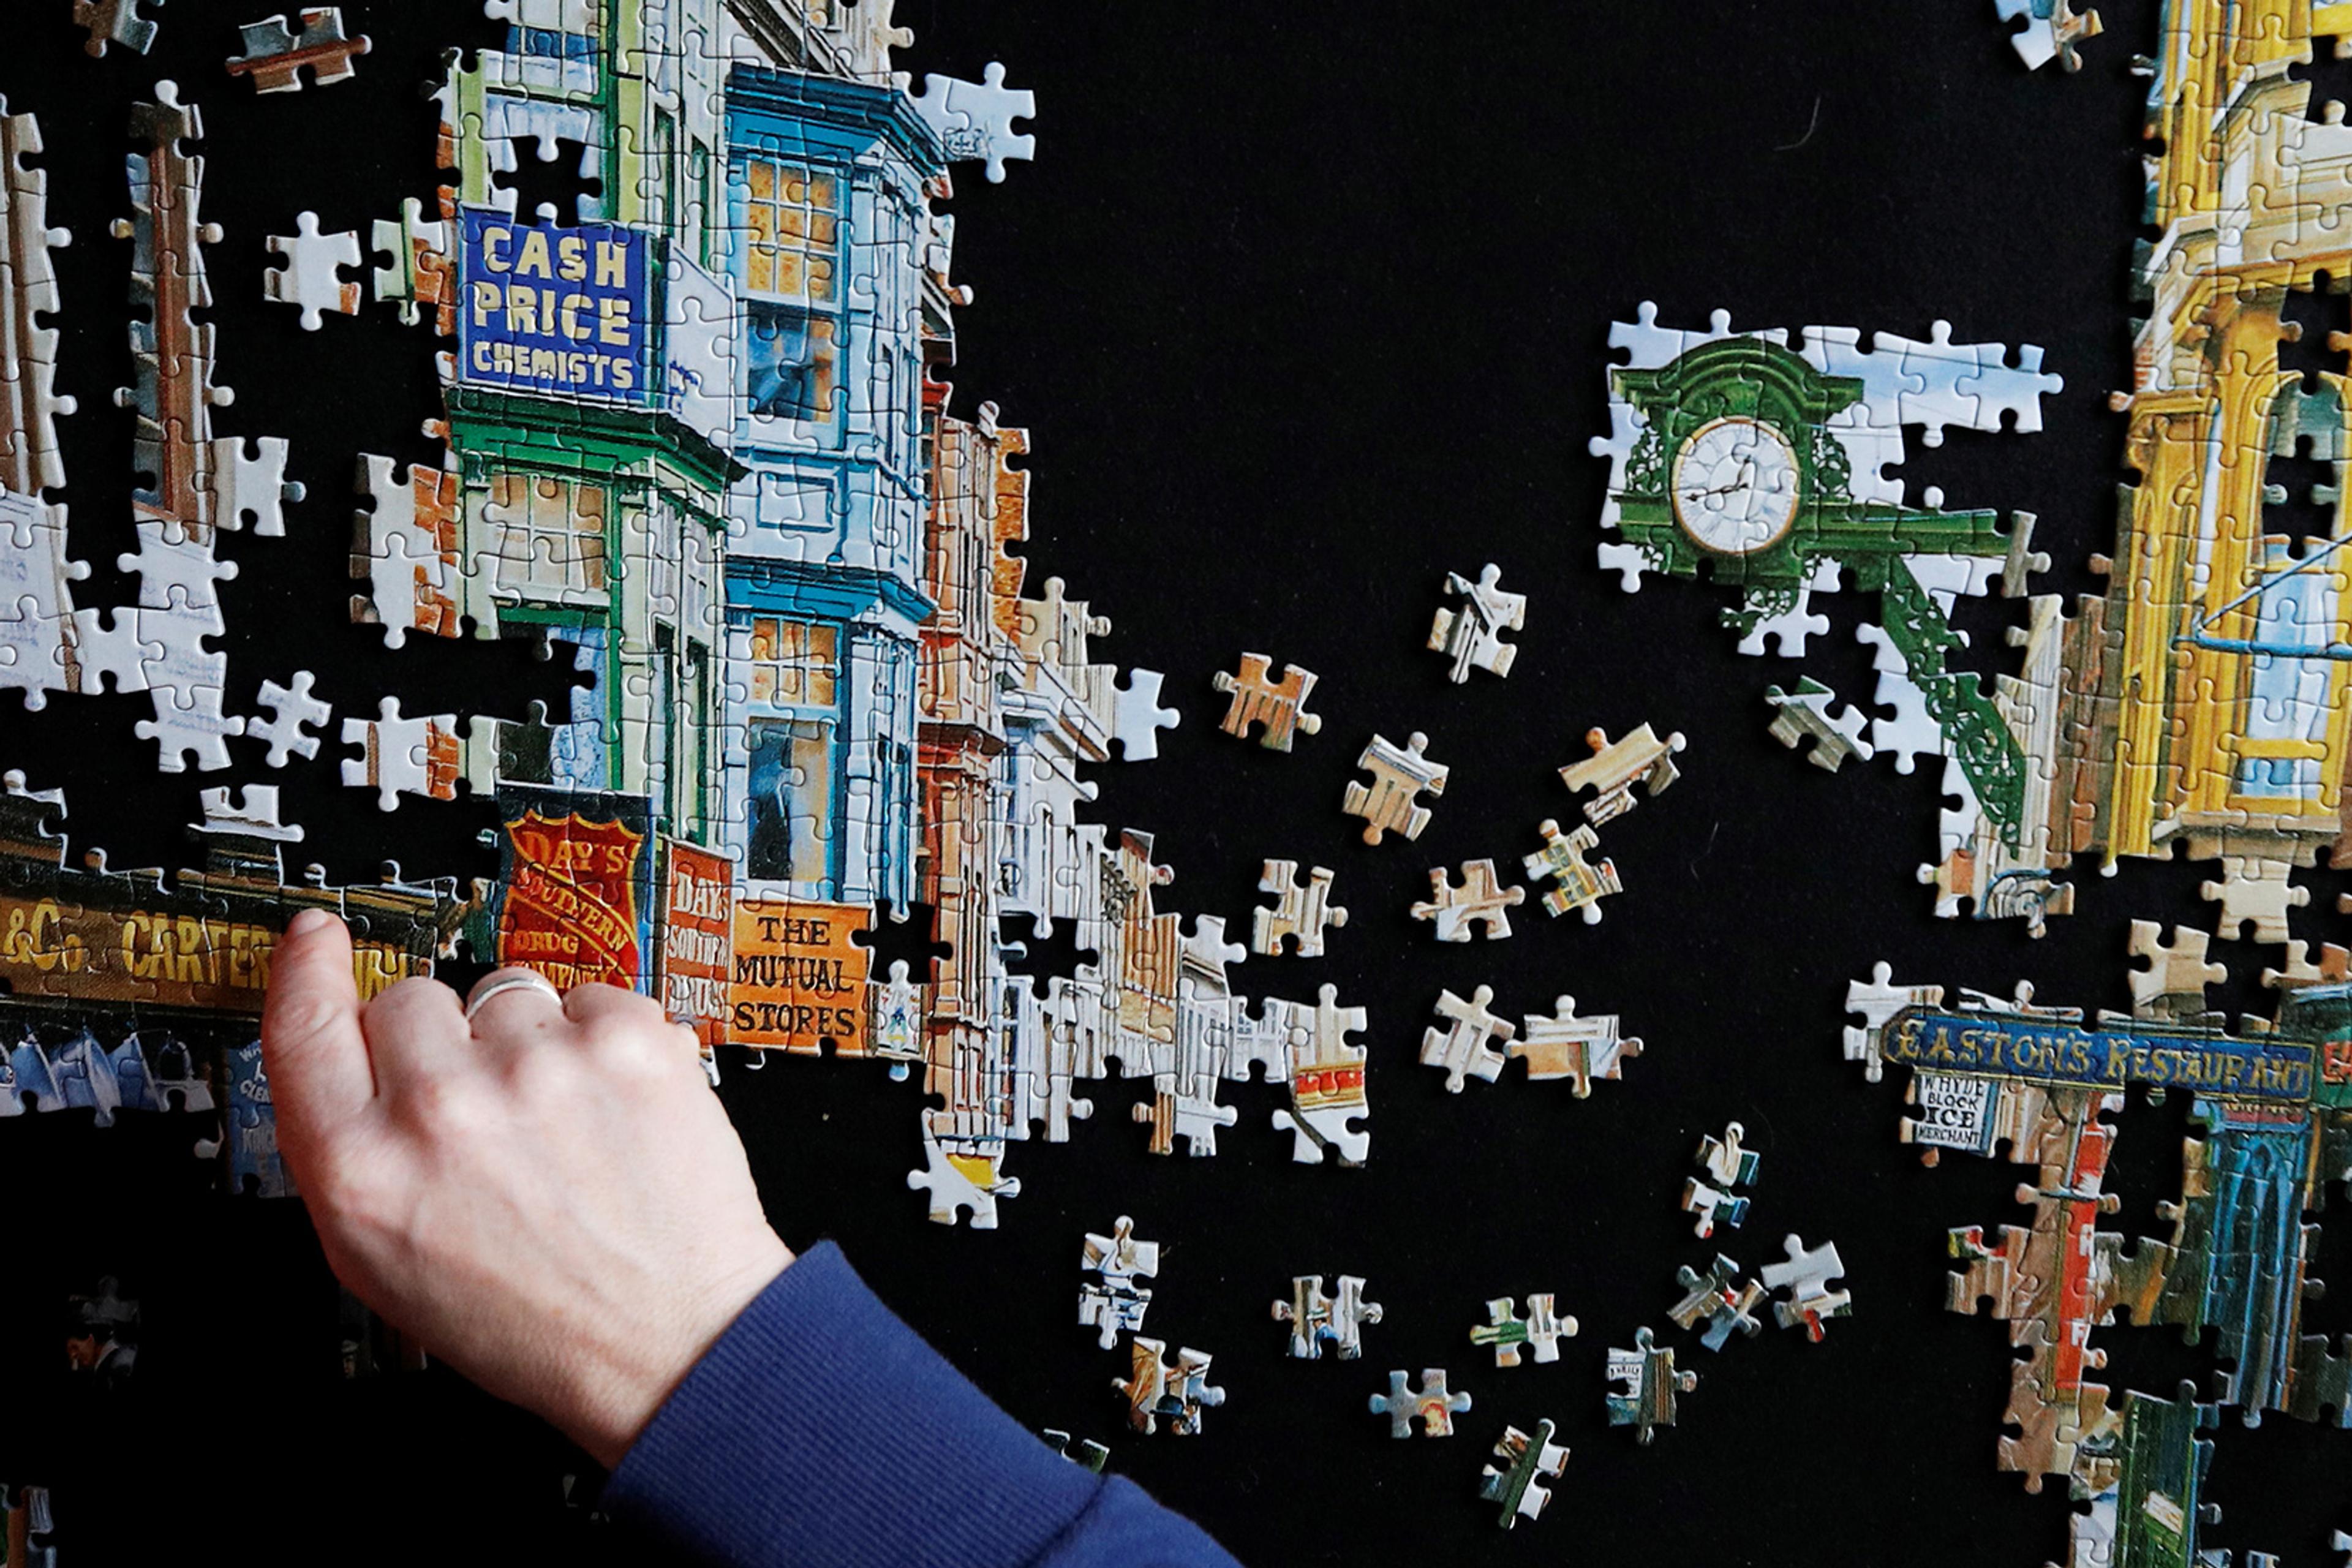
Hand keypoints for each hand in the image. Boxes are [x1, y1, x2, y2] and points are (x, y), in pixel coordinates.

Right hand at [261, 910, 792, 1466]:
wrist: (672, 1340)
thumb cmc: (536, 1319)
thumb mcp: (388, 1262)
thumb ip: (353, 1151)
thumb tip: (343, 1047)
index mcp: (364, 1173)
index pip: (301, 1030)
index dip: (307, 972)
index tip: (318, 940)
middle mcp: (442, 1111)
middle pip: (409, 1002)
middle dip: (441, 1042)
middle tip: (486, 1111)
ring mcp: (538, 1069)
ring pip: (504, 993)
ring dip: (527, 1041)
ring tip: (560, 1123)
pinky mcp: (626, 1043)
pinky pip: (588, 996)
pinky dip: (599, 1040)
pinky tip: (610, 1109)